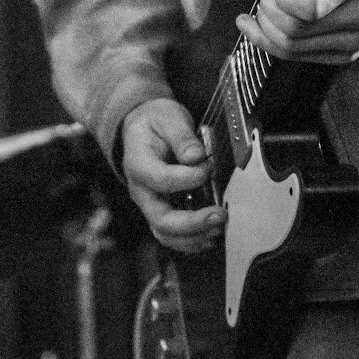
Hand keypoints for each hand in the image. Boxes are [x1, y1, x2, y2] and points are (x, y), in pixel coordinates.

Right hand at [118, 98, 224, 252]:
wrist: (142, 128)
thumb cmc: (155, 122)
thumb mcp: (167, 117)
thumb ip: (181, 136)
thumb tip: (196, 156)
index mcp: (138, 164)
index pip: (160, 179)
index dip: (188, 178)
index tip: (209, 167)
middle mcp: (141, 191)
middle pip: (160, 219)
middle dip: (192, 222)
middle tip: (220, 215)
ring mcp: (149, 205)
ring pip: (165, 234)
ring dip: (194, 237)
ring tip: (219, 227)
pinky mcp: (160, 211)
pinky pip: (172, 236)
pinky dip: (192, 241)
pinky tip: (211, 235)